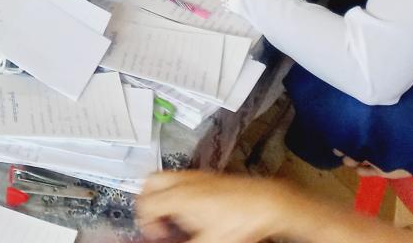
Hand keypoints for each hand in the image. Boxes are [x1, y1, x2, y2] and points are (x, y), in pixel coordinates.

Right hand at [137, 172, 307, 242]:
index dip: (146, 224)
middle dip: (148, 202)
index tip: (157, 235)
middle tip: (156, 220)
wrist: (267, 202)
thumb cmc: (242, 220)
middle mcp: (184, 182)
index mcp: (179, 197)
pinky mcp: (209, 177)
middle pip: (150, 183)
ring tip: (173, 215)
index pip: (145, 204)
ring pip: (166, 178)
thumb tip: (170, 242)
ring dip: (163, 196)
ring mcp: (196, 176)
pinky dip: (179, 192)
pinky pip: (182, 179)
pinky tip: (193, 210)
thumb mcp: (209, 242)